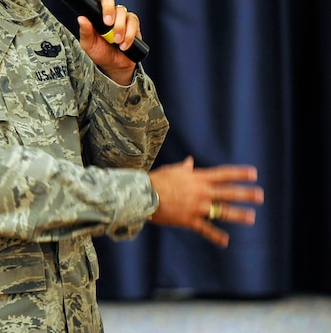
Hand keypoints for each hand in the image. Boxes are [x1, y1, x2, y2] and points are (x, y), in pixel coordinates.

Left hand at [77, 0, 139, 84]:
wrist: (115, 65)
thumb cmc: (100, 52)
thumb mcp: (89, 44)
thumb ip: (85, 32)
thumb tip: (81, 18)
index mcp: (94, 14)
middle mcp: (108, 12)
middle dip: (108, 9)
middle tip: (107, 23)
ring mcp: (121, 16)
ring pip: (122, 11)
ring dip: (119, 27)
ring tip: (116, 41)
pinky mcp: (133, 23)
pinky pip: (133, 22)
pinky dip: (129, 34)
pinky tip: (124, 44)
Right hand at [148, 156, 264, 246]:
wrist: (143, 196)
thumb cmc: (157, 180)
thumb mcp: (172, 171)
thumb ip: (185, 168)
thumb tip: (190, 161)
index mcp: (197, 178)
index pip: (222, 174)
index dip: (239, 174)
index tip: (253, 174)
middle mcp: (200, 192)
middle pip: (227, 192)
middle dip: (245, 194)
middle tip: (260, 195)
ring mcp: (196, 207)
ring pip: (221, 211)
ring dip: (238, 214)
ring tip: (251, 217)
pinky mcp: (189, 220)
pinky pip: (205, 229)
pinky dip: (215, 236)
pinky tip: (225, 241)